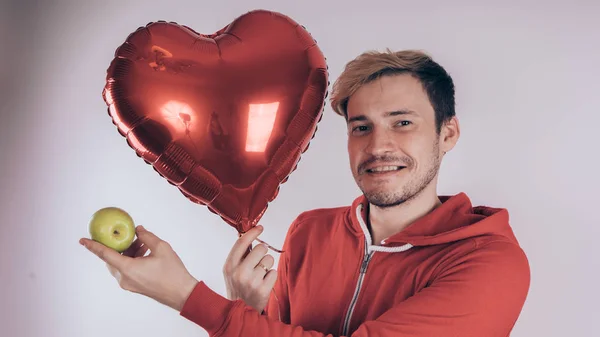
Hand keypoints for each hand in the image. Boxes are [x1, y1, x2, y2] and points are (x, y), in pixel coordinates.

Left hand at [79, 225, 198, 311]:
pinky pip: (127, 270)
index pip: (105, 254)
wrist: (181, 293)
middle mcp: (125, 278)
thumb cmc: (172, 272)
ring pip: (121, 264)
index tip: (82, 240)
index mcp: (128, 268)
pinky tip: (144, 252)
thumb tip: (138, 229)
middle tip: (128, 234)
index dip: (93, 246)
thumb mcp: (161, 248)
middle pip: (113, 258)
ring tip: (142, 242)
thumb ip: (147, 236)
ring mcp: (129, 284)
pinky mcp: (135, 286)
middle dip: (119, 245)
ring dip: (128, 252)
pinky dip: (132, 259)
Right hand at [223, 225, 276, 312]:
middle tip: (258, 262)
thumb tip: (251, 235)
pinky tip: (263, 284)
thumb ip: (239, 255)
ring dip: (267, 266)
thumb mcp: (231, 271)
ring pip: (269, 259)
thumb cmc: (237, 287)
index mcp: (229, 265)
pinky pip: (274, 272)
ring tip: (259, 276)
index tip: (260, 228)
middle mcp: (239, 272)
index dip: (253, 232)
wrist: (238, 312)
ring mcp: (251, 281)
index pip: (242, 242)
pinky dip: (271, 277)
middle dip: (262, 253)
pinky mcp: (263, 290)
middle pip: (260, 248)